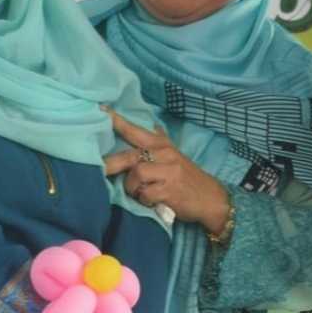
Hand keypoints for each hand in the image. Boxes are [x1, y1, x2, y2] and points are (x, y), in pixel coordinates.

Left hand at [102, 107, 230, 234]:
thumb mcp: (172, 155)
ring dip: (133, 189)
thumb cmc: (185, 178)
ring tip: (140, 193)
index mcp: (162, 144)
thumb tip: (138, 125)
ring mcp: (169, 171)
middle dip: (112, 164)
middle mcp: (165, 153)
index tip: (100, 109)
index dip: (117, 120)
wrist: (211, 198)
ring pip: (135, 175)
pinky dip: (145, 201)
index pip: (136, 129)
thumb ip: (155, 143)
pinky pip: (145, 194)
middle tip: (101, 170)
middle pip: (130, 156)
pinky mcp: (170, 189)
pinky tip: (153, 202)